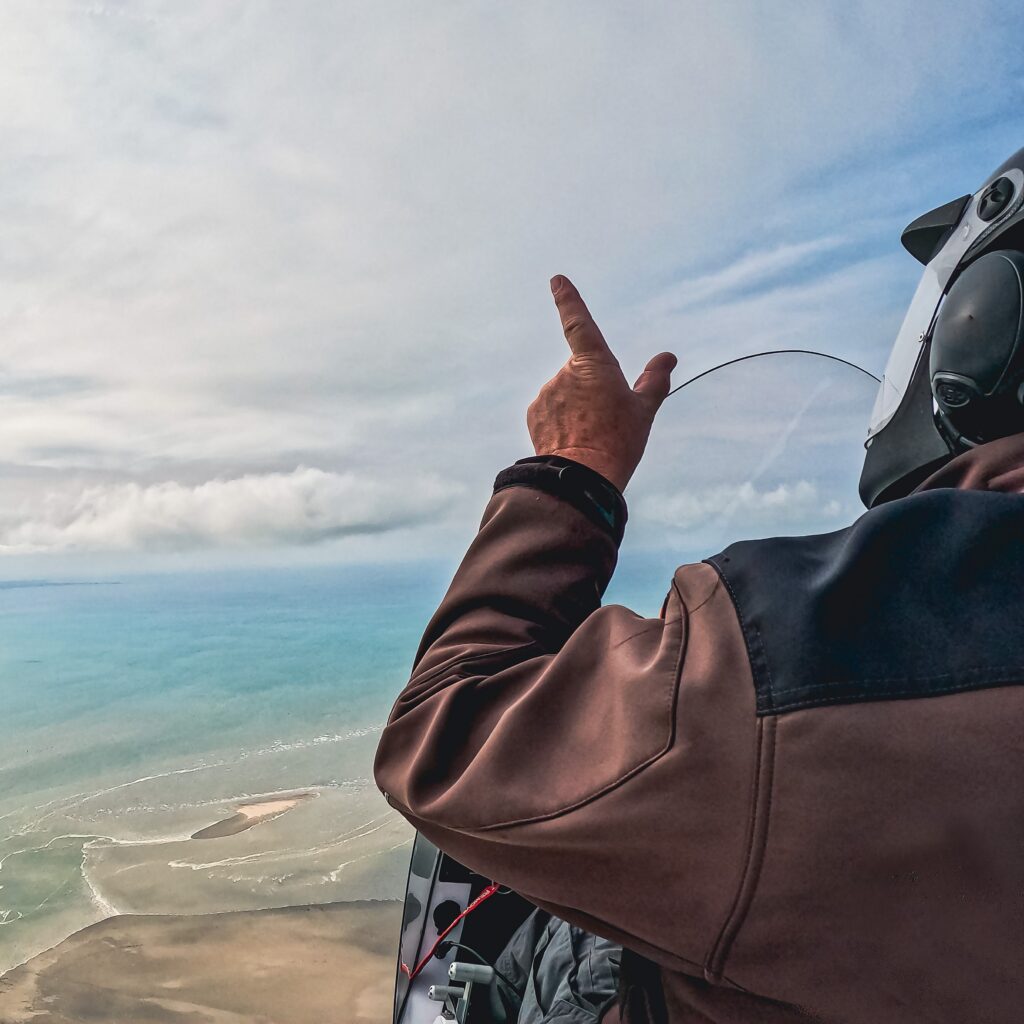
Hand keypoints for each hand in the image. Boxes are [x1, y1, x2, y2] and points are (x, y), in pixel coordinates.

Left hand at [527, 275, 676, 492]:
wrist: (581, 477)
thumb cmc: (618, 441)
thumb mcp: (644, 411)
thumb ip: (654, 381)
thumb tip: (667, 357)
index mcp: (594, 363)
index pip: (578, 323)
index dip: (569, 300)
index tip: (557, 281)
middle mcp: (565, 373)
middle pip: (581, 375)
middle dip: (591, 392)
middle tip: (606, 422)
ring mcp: (547, 393)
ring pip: (565, 395)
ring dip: (575, 409)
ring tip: (591, 436)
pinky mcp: (534, 414)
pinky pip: (551, 413)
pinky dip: (561, 423)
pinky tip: (573, 443)